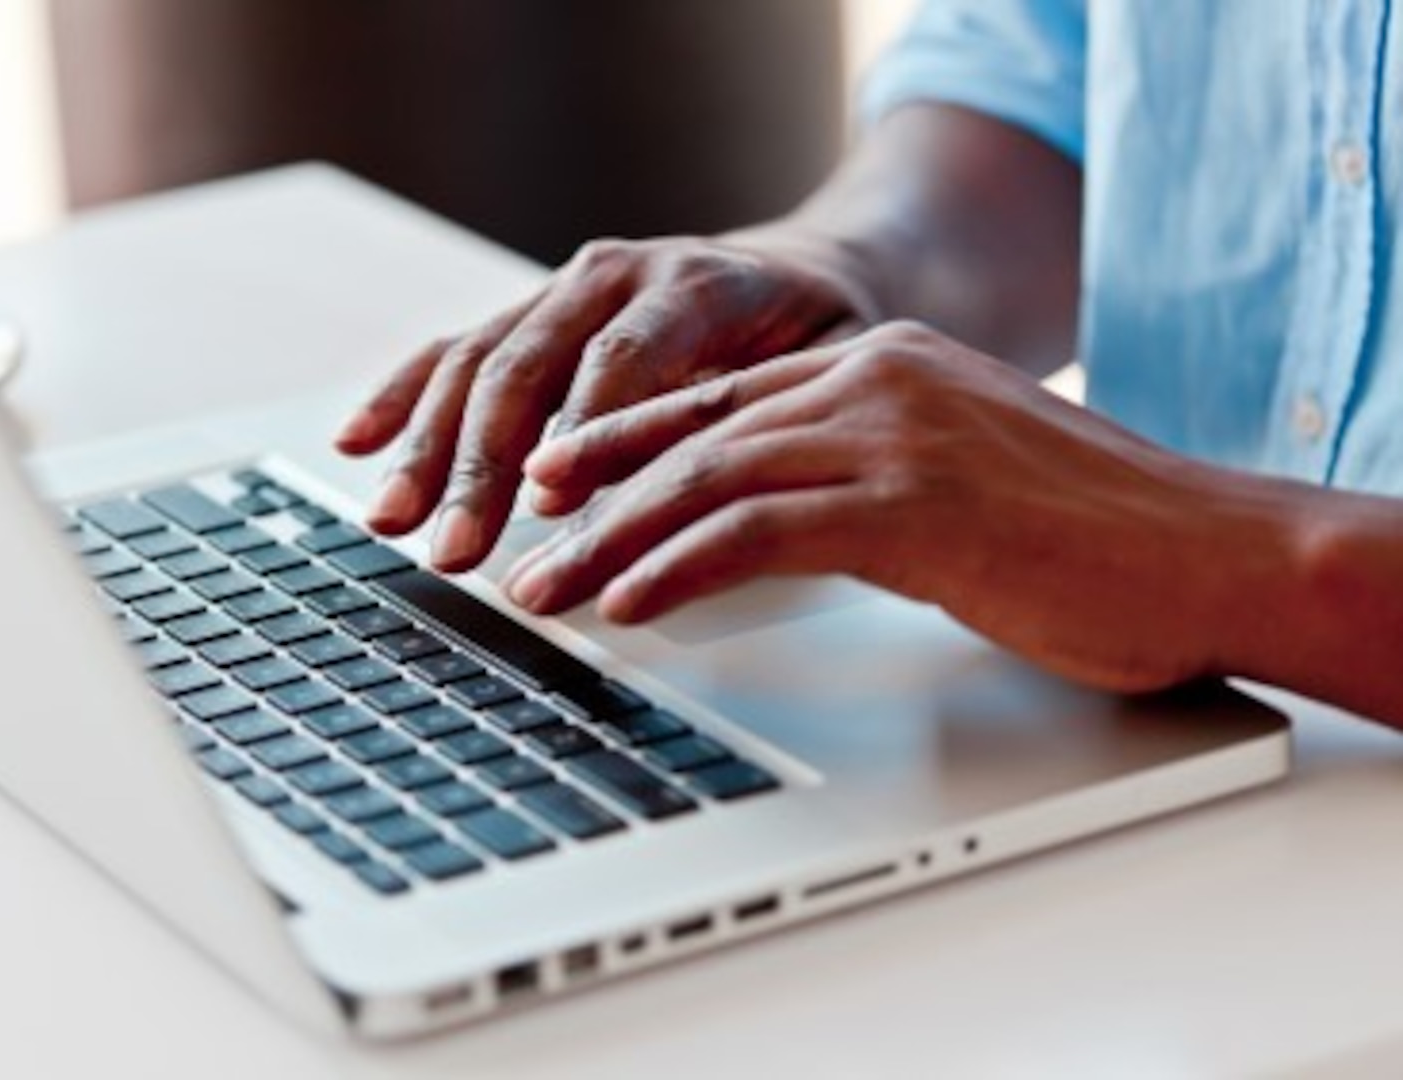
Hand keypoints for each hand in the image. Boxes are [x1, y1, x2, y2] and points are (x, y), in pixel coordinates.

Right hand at [332, 230, 874, 571]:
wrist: (811, 274)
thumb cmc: (824, 335)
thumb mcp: (830, 372)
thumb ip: (765, 423)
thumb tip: (703, 508)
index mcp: (693, 284)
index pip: (620, 362)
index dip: (578, 435)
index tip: (544, 507)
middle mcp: (616, 275)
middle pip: (527, 367)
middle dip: (480, 465)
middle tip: (454, 547)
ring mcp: (566, 291)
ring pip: (477, 362)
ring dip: (427, 446)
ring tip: (392, 516)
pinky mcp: (534, 315)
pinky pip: (455, 349)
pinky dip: (404, 395)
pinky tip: (359, 439)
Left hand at [504, 322, 1268, 693]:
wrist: (1206, 550)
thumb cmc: (1091, 531)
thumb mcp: (959, 475)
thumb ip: (866, 475)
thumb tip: (776, 522)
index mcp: (882, 363)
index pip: (719, 400)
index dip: (624, 440)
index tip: (556, 477)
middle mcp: (875, 380)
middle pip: (691, 435)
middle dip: (593, 497)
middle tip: (520, 542)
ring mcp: (892, 436)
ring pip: (705, 479)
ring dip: (610, 542)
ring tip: (545, 590)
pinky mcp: (910, 506)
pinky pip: (758, 530)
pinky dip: (679, 566)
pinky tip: (629, 602)